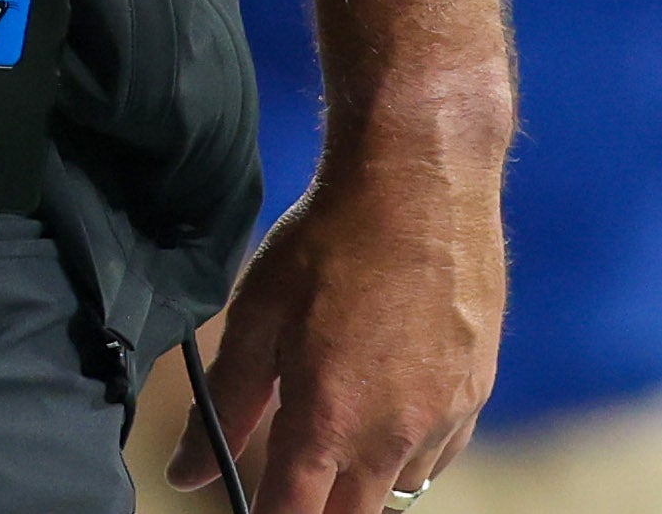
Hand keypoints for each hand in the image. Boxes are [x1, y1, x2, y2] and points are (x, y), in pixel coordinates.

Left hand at [171, 136, 504, 513]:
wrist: (420, 181)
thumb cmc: (328, 240)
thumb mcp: (257, 317)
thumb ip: (224, 406)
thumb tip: (185, 474)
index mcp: (328, 422)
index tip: (254, 510)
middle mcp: (392, 437)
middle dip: (317, 511)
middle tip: (292, 478)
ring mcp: (443, 418)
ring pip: (398, 489)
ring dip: (364, 480)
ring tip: (337, 431)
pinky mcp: (476, 393)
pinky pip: (438, 453)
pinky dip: (408, 450)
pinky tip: (387, 409)